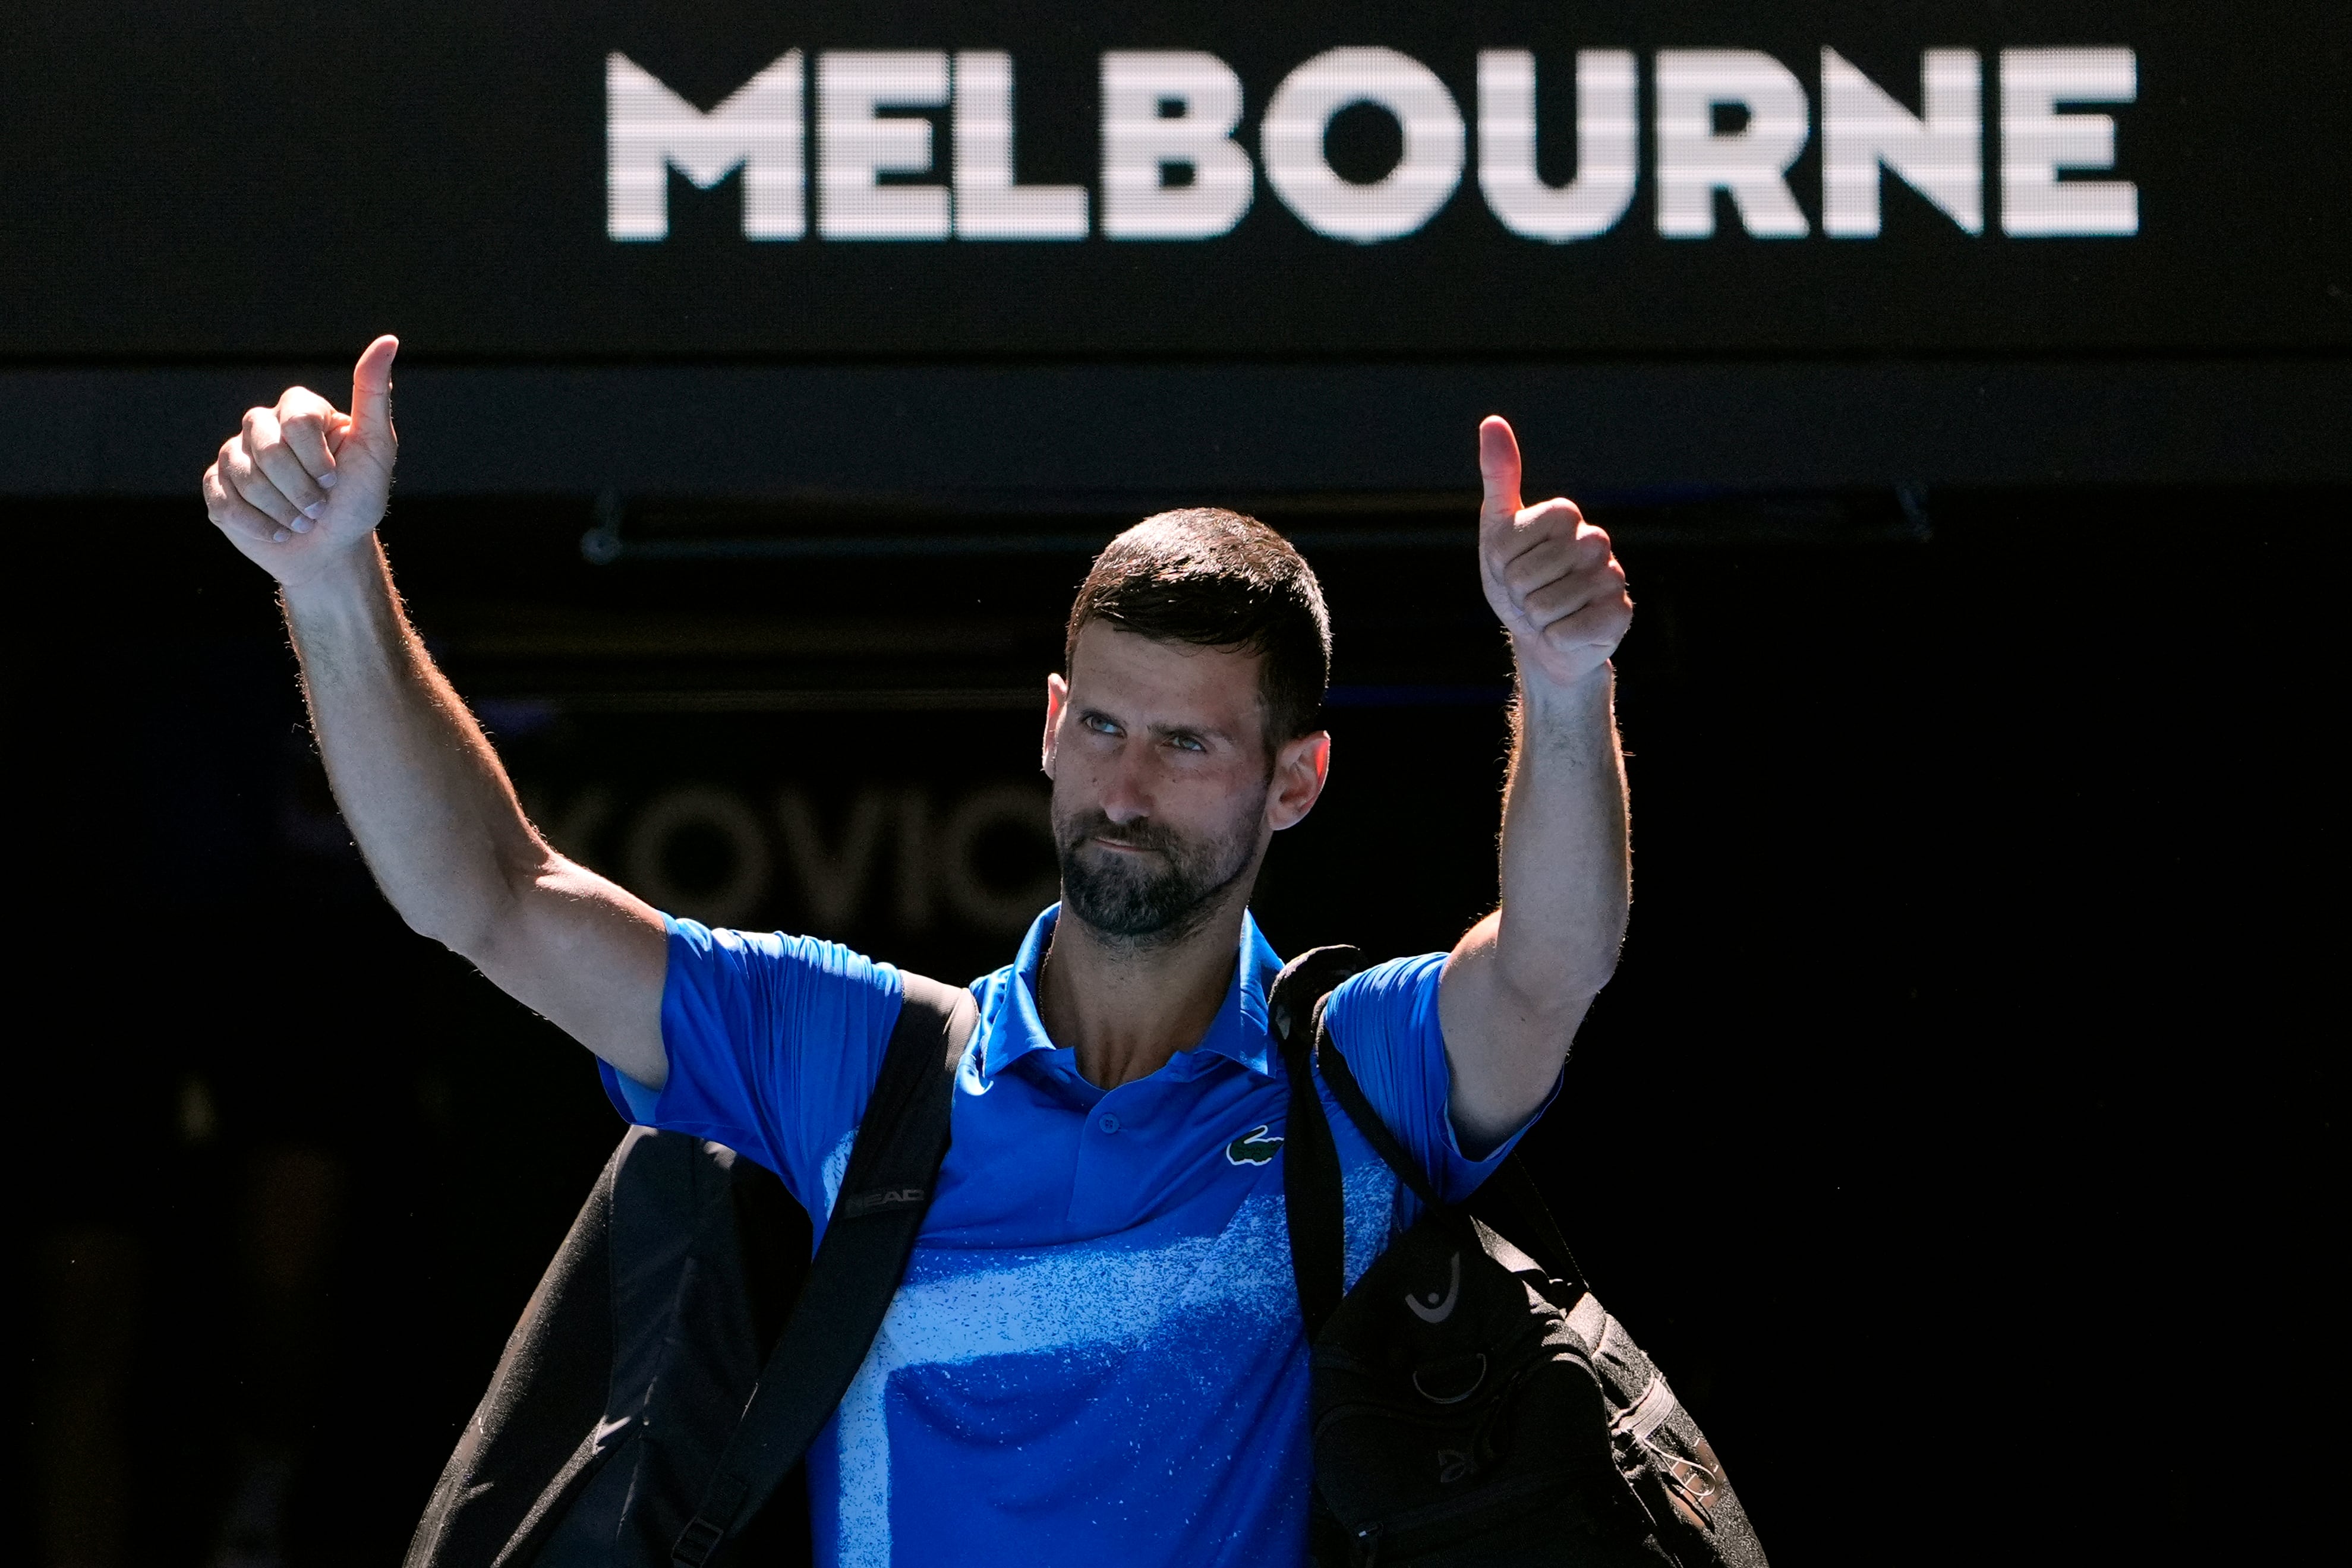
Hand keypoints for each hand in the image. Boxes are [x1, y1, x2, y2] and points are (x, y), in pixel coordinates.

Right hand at [201, 335, 399, 589]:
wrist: (332, 549)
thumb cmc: (358, 498)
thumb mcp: (376, 448)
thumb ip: (374, 395)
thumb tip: (389, 340)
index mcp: (299, 410)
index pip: (297, 420)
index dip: (317, 458)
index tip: (336, 478)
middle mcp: (263, 425)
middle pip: (268, 448)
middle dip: (300, 488)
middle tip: (319, 507)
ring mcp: (236, 455)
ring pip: (244, 475)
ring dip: (281, 510)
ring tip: (300, 520)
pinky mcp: (217, 486)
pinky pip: (223, 499)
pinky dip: (256, 523)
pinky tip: (276, 530)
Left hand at [1476, 415, 1630, 689]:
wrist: (1540, 637)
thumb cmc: (1518, 580)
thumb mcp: (1498, 529)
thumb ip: (1499, 476)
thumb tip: (1492, 421)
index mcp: (1566, 515)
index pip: (1513, 540)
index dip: (1503, 560)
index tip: (1512, 565)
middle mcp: (1595, 541)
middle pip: (1529, 574)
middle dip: (1517, 593)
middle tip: (1529, 594)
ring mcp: (1612, 578)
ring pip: (1547, 605)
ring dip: (1536, 618)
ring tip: (1547, 613)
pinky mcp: (1620, 615)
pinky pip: (1567, 632)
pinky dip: (1554, 638)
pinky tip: (1566, 632)